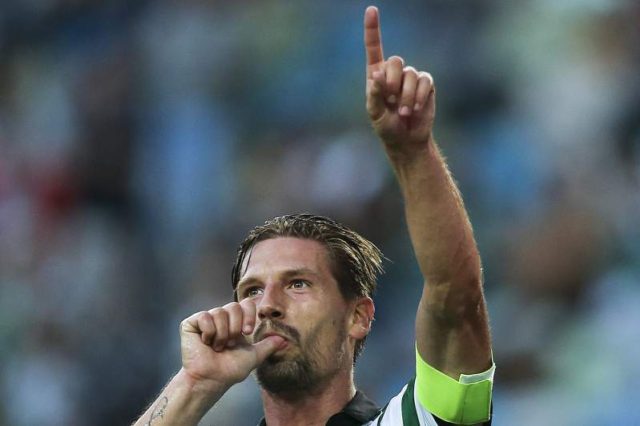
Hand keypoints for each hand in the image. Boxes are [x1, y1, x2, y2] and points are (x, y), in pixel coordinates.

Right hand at [179, 300, 284, 389]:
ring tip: (218, 347)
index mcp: (236, 323)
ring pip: (219, 312)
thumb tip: (284, 340)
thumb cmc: (230, 370)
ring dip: (222, 334)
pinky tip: (206, 343)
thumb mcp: (254, 356)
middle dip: (235, 327)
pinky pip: (204, 316)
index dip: (249, 315)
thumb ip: (268, 346)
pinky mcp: (191, 323)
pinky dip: (208, 332)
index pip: (246, 304)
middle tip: (230, 344)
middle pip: (233, 306)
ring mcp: (206, 320)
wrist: (211, 379)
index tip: (248, 331)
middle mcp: (222, 318)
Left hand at [365, 6, 435, 155]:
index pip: (374, 48)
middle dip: (393, 81)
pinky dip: (419, 96)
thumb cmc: (386, 127)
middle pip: (395, 61)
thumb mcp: (375, 113)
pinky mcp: (426, 85)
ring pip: (411, 74)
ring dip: (407, 95)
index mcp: (376, 76)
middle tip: (392, 100)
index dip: (372, 29)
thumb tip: (377, 74)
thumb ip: (374, 94)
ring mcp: (411, 78)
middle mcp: (394, 73)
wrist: (406, 140)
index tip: (372, 10)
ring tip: (404, 113)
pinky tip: (415, 109)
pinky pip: (425, 81)